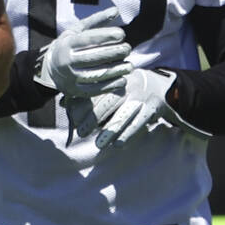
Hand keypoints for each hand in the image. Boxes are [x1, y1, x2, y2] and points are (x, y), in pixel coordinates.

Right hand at [34, 8, 131, 96]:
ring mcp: (71, 78)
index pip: (87, 40)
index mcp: (66, 44)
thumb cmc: (69, 46)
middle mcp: (67, 61)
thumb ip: (96, 20)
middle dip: (113, 53)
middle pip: (92, 57)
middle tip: (127, 48)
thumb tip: (116, 10)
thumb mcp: (77, 30)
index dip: (105, 36)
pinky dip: (110, 86)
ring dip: (115, 71)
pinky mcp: (75, 91)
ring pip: (95, 75)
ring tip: (129, 66)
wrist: (50, 69)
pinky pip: (95, 90)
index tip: (121, 34)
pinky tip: (123, 80)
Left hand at [65, 66, 209, 150]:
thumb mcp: (109, 88)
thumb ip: (88, 97)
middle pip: (108, 103)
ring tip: (99, 144)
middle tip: (81, 133)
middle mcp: (127, 86)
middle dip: (93, 119)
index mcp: (113, 79)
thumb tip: (63, 104)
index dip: (83, 107)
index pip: (95, 93)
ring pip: (124, 115)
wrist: (161, 86)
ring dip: (110, 131)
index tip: (74, 121)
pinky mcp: (152, 108)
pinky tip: (117, 144)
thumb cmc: (127, 89)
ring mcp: (140, 97)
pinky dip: (128, 134)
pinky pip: (138, 123)